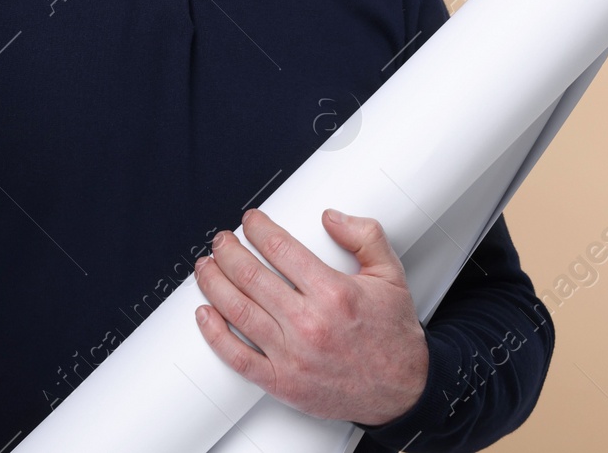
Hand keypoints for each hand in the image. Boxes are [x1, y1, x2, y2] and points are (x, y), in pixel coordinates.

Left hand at [193, 207, 428, 426]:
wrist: (403, 391)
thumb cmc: (393, 336)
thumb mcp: (391, 276)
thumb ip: (365, 237)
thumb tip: (330, 216)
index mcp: (334, 293)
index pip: (280, 248)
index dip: (257, 228)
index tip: (249, 220)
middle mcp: (310, 323)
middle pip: (250, 275)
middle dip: (228, 251)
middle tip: (221, 241)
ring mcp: (292, 355)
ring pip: (237, 310)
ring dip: (213, 283)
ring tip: (206, 266)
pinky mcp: (282, 383)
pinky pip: (237, 357)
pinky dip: (214, 334)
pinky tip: (204, 314)